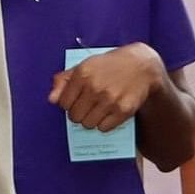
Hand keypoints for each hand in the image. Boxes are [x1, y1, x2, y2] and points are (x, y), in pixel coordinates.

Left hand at [49, 44, 163, 132]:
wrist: (142, 66)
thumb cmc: (111, 65)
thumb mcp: (85, 65)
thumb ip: (64, 80)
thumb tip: (52, 99)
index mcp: (83, 74)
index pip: (64, 103)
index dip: (69, 104)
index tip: (77, 100)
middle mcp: (95, 87)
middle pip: (75, 116)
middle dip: (79, 113)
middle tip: (88, 106)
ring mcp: (110, 100)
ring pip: (88, 124)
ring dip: (92, 120)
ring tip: (99, 110)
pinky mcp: (123, 110)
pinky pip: (104, 128)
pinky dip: (105, 123)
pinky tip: (109, 112)